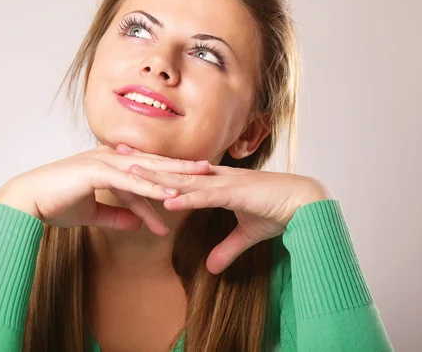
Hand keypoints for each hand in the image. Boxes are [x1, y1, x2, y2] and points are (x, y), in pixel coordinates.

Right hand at [0, 144, 211, 235]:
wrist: (27, 202)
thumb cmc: (55, 204)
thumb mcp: (92, 212)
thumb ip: (116, 215)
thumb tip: (137, 224)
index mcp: (109, 162)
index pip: (146, 169)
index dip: (170, 174)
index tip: (194, 180)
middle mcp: (109, 157)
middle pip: (154, 162)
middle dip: (183, 167)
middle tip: (210, 170)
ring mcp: (103, 161)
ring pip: (147, 169)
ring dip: (175, 175)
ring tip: (202, 180)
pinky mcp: (96, 172)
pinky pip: (130, 182)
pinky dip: (151, 189)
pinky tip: (171, 196)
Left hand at [116, 144, 331, 273]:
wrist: (305, 205)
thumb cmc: (278, 211)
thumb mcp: (247, 235)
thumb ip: (226, 248)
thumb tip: (211, 268)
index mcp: (216, 182)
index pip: (178, 174)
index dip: (154, 169)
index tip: (129, 163)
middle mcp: (216, 178)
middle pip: (173, 170)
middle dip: (145, 163)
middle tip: (116, 153)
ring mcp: (225, 184)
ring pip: (185, 179)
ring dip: (158, 177)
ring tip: (131, 174)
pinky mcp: (236, 194)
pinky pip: (207, 196)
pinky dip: (187, 197)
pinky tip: (168, 199)